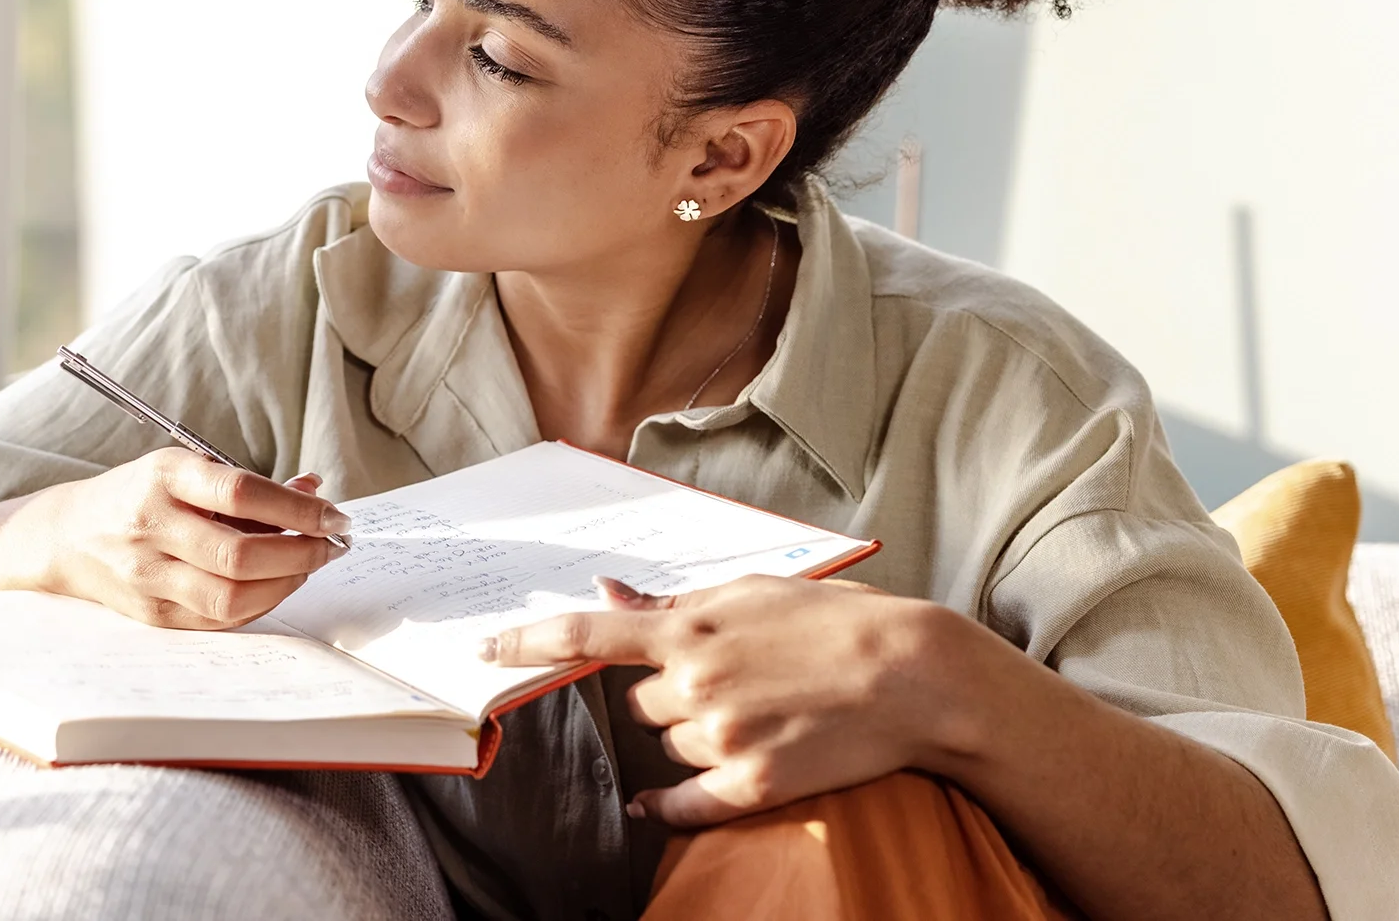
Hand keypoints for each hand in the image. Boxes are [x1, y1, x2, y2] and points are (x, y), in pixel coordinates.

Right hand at [0, 449, 351, 629]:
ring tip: (307, 565)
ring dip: (286, 584)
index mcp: (164, 478)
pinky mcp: (152, 613)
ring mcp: (148, 575)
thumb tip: (314, 494)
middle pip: (241, 555)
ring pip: (232, 596)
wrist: (67, 536)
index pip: (242, 493)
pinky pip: (218, 619)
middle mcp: (152, 526)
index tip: (335, 515)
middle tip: (331, 545)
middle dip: (302, 553)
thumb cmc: (139, 496)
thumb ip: (249, 485)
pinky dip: (259, 604)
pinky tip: (276, 586)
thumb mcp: (186, 470)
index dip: (298, 508)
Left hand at [482, 574, 969, 826]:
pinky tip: (653, 805)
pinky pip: (682, 803)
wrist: (915, 676)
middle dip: (669, 696)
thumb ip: (676, 602)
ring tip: (760, 713)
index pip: (587, 635)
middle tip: (730, 682)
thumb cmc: (837, 623)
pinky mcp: (753, 784)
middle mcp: (696, 682)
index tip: (483, 649)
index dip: (527, 642)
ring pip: (668, 748)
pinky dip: (663, 806)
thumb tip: (608, 593)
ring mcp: (722, 736)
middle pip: (641, 705)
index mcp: (692, 627)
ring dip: (694, 737)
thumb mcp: (754, 591)